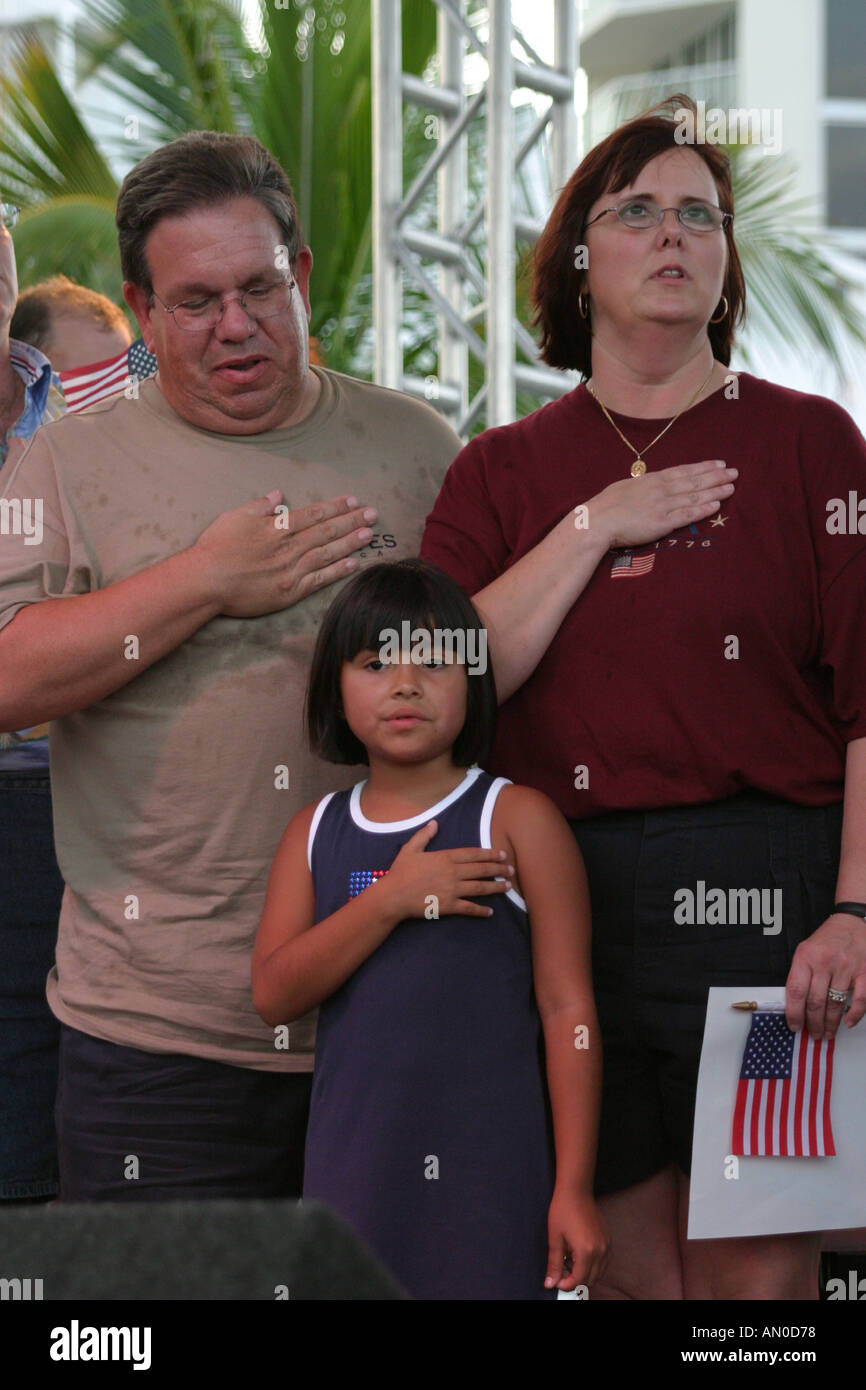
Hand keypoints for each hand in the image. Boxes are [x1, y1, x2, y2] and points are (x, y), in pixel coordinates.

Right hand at [191, 491, 378, 617]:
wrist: (206, 581)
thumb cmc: (215, 548)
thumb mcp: (234, 517)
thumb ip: (259, 506)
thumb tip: (278, 494)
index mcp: (277, 527)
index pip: (313, 514)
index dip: (336, 507)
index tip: (353, 501)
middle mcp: (289, 547)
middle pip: (327, 531)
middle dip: (352, 521)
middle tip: (373, 514)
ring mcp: (292, 570)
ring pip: (328, 553)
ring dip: (351, 543)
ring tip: (370, 534)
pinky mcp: (290, 591)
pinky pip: (319, 579)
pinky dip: (337, 570)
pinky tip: (354, 563)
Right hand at [377, 819, 513, 921]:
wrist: (393, 896)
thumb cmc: (400, 872)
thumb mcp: (410, 849)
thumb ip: (424, 835)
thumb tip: (435, 823)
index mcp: (445, 857)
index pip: (473, 854)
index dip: (490, 854)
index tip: (502, 854)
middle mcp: (452, 872)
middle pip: (481, 869)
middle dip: (498, 869)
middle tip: (512, 870)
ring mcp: (452, 890)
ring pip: (480, 888)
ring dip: (496, 887)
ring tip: (508, 887)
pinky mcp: (448, 906)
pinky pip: (468, 908)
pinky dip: (480, 910)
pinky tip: (490, 912)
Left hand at [544, 1187, 609, 1292]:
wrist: (575, 1190)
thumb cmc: (563, 1210)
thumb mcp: (555, 1238)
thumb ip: (554, 1264)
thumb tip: (550, 1283)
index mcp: (586, 1251)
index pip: (579, 1280)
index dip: (566, 1285)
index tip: (556, 1281)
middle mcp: (600, 1250)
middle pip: (590, 1279)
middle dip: (576, 1281)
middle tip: (562, 1273)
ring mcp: (606, 1244)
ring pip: (599, 1272)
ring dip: (586, 1274)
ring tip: (570, 1263)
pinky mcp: (608, 1239)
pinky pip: (604, 1261)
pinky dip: (594, 1265)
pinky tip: (580, 1257)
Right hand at [587, 460, 736, 550]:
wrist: (597, 521)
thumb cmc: (606, 505)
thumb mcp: (626, 487)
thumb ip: (643, 486)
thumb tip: (651, 483)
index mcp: (652, 479)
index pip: (683, 470)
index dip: (703, 467)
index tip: (719, 463)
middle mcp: (661, 489)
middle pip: (694, 481)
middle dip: (716, 476)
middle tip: (734, 472)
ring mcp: (662, 505)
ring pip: (694, 496)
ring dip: (715, 491)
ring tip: (732, 487)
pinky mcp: (662, 522)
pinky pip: (687, 514)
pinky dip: (703, 509)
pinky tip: (716, 505)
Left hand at [785, 913, 865, 1037]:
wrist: (851, 922)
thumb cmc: (827, 939)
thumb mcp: (806, 950)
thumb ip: (801, 974)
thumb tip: (796, 1006)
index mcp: (805, 956)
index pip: (796, 991)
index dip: (794, 1014)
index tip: (794, 1026)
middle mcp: (824, 962)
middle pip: (815, 1001)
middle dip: (813, 1023)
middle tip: (813, 1034)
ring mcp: (846, 967)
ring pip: (835, 1004)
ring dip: (831, 1023)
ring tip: (827, 1033)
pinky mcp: (864, 971)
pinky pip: (860, 999)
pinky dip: (854, 1014)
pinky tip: (848, 1023)